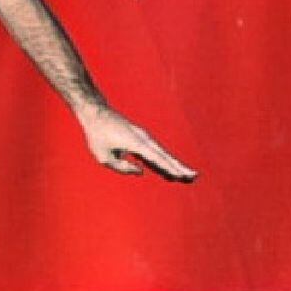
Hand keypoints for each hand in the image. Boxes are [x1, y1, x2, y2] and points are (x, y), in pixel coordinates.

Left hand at [77, 105, 196, 181]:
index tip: (181, 176)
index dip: (169, 169)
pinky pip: (154, 152)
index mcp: (136, 143)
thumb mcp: (103, 157)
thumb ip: (122, 168)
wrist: (96, 113)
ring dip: (173, 165)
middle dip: (179, 167)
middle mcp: (144, 139)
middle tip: (194, 177)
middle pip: (164, 156)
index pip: (156, 159)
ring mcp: (144, 138)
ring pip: (161, 154)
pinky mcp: (141, 138)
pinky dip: (162, 161)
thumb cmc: (97, 135)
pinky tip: (167, 171)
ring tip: (186, 177)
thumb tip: (141, 172)